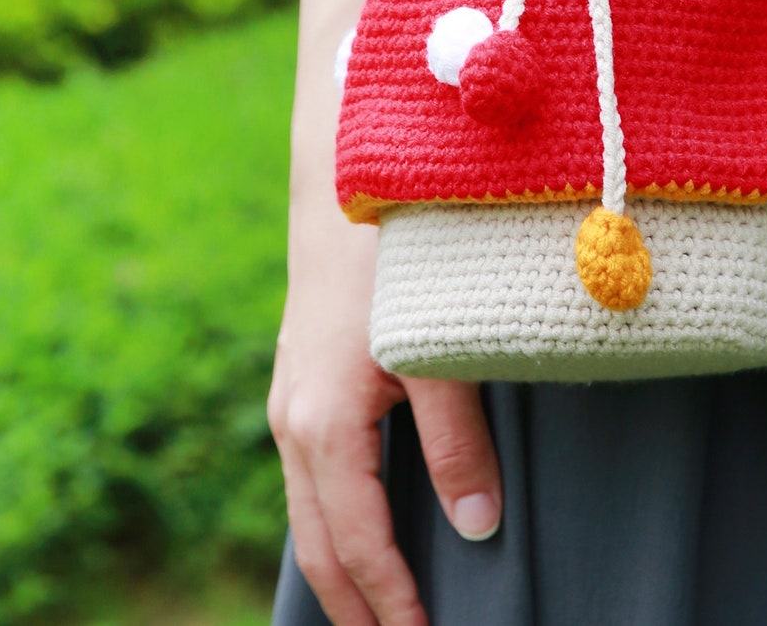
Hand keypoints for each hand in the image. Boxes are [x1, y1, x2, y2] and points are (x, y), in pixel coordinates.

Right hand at [269, 195, 502, 625]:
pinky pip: (306, 479)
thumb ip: (458, 441)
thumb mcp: (434, 350)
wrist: (340, 182)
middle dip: (354, 609)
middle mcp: (292, 425)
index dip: (392, 605)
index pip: (357, 546)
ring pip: (306, 515)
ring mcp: (288, 403)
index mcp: (324, 427)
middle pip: (318, 548)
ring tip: (379, 613)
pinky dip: (330, 523)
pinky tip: (360, 530)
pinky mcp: (298, 381)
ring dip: (340, 571)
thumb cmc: (394, 260)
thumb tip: (478, 529)